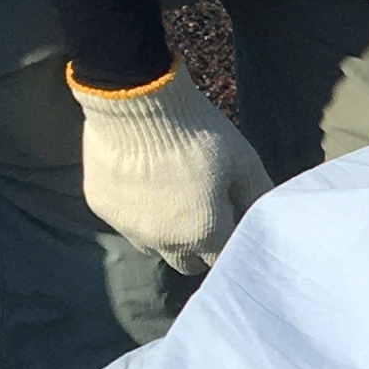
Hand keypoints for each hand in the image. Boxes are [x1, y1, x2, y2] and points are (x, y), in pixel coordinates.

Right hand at [70, 60, 272, 274]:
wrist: (139, 104)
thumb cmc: (199, 134)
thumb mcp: (244, 162)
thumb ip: (257, 197)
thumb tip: (265, 217)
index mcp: (203, 234)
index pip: (224, 258)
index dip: (232, 241)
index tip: (233, 221)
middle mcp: (163, 241)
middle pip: (188, 263)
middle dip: (201, 248)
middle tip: (207, 213)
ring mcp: (128, 227)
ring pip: (154, 246)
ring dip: (167, 234)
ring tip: (175, 195)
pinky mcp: (103, 209)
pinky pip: (126, 221)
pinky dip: (138, 210)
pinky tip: (145, 179)